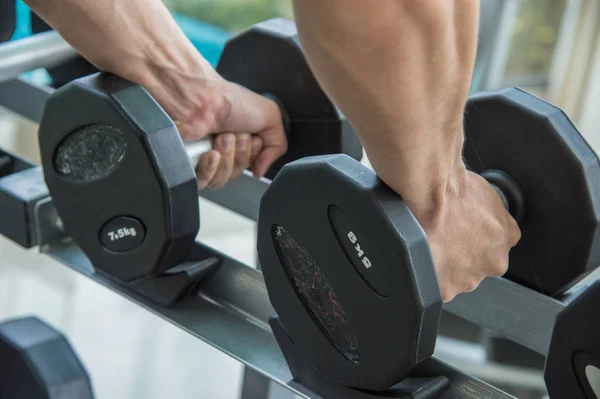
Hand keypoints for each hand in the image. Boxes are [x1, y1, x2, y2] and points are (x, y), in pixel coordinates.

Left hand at [143, 68, 286, 183]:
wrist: (203, 100)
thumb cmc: (231, 102)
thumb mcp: (271, 117)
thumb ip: (277, 146)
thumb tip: (260, 171)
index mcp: (240, 141)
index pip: (251, 166)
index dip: (253, 154)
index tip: (252, 137)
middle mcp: (222, 151)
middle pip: (238, 175)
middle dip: (240, 155)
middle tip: (235, 134)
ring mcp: (204, 159)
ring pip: (222, 181)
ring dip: (226, 159)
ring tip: (221, 138)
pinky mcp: (189, 166)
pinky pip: (204, 182)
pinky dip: (210, 169)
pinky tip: (210, 154)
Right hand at [404, 168, 520, 301]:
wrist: (431, 196)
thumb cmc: (456, 191)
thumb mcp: (489, 195)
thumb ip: (494, 215)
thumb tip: (486, 216)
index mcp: (506, 240)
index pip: (493, 248)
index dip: (474, 241)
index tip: (462, 236)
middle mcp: (492, 263)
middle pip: (475, 266)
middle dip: (461, 257)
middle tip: (442, 239)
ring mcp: (469, 279)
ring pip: (455, 278)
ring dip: (445, 267)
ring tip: (428, 245)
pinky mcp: (446, 289)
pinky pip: (436, 288)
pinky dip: (429, 277)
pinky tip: (422, 258)